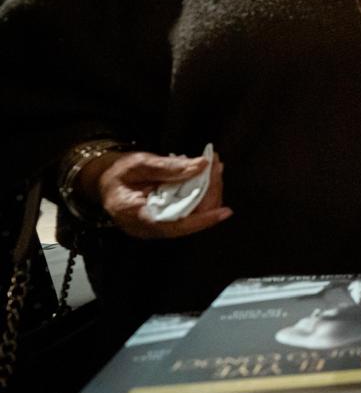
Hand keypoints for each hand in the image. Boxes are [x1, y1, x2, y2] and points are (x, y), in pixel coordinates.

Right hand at [81, 151, 230, 238]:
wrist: (103, 180)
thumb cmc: (116, 173)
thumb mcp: (138, 163)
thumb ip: (169, 167)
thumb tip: (201, 165)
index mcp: (136, 216)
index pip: (175, 226)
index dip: (202, 220)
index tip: (224, 212)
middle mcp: (148, 228)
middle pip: (190, 219)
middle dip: (209, 193)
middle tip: (217, 165)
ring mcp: (157, 227)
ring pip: (193, 216)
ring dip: (208, 191)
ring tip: (215, 167)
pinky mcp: (165, 222)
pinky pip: (189, 212)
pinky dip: (201, 193)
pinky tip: (206, 176)